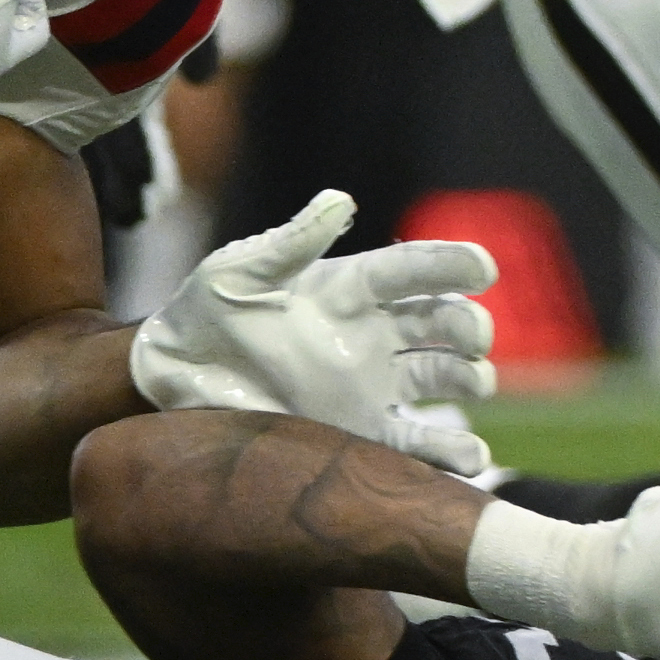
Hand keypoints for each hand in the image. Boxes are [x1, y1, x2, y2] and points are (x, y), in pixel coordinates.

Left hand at [130, 188, 499, 475]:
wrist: (176, 377)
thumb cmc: (203, 312)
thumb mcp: (239, 270)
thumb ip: (290, 241)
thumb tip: (340, 199)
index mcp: (348, 287)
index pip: (412, 270)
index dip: (450, 265)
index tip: (484, 267)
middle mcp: (371, 333)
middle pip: (443, 322)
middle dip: (468, 326)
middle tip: (471, 336)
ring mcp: (371, 384)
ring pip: (444, 377)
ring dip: (472, 378)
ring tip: (476, 382)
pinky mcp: (360, 432)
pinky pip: (416, 443)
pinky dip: (449, 453)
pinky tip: (471, 459)